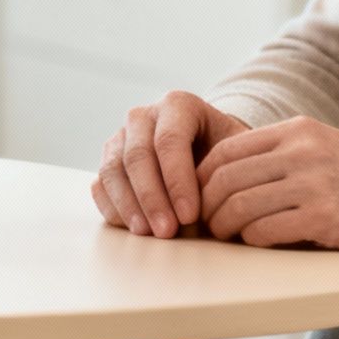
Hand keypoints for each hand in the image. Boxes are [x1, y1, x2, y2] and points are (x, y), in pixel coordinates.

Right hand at [93, 90, 251, 238]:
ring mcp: (121, 137)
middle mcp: (143, 116)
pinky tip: (132, 228)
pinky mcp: (108, 161)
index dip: (177, 180)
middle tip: (167, 232)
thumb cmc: (227, 155)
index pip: (170, 140)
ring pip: (113, 170)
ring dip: (129, 205)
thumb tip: (215, 207)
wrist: (209, 151)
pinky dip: (112, 207)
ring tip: (148, 234)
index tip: (190, 215)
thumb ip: (229, 171)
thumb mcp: (238, 154)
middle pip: (137, 155)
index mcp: (178, 104)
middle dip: (152, 197)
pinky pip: (100, 184)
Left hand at [197, 116, 338, 272]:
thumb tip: (234, 184)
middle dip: (205, 206)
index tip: (199, 202)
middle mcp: (301, 149)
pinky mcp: (327, 217)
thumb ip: (286, 159)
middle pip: (223, 178)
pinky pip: (265, 231)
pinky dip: (253, 243)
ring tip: (227, 239)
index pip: (225, 150)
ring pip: (238, 204)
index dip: (200, 179)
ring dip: (223, 228)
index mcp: (298, 130)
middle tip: (204, 228)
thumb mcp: (330, 152)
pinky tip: (259, 247)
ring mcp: (313, 182)